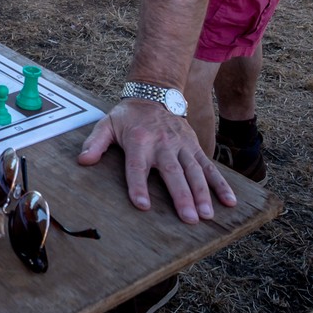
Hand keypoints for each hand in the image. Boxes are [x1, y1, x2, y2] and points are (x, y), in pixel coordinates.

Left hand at [76, 99, 236, 223]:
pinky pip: (210, 167)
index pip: (137, 167)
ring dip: (203, 193)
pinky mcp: (195, 147)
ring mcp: (182, 146)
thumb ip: (94, 143)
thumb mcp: (106, 124)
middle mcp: (162, 145)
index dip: (138, 186)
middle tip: (189, 219)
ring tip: (207, 215)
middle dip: (182, 196)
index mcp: (138, 142)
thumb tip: (83, 161)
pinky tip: (229, 201)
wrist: (155, 93)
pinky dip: (221, 184)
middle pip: (172, 173)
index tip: (143, 205)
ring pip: (194, 171)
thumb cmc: (128, 116)